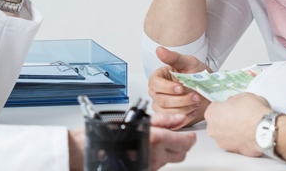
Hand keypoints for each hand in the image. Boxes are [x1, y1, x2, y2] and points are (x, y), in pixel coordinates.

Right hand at [67, 113, 195, 170]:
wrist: (95, 149)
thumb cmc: (113, 132)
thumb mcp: (140, 120)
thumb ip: (164, 120)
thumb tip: (180, 120)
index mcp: (157, 139)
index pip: (186, 143)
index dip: (190, 137)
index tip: (188, 133)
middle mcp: (156, 156)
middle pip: (182, 155)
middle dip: (181, 145)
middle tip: (175, 136)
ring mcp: (150, 166)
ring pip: (169, 161)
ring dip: (168, 151)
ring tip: (156, 140)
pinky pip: (157, 165)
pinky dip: (156, 157)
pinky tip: (146, 148)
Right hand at [148, 47, 211, 128]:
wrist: (209, 89)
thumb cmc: (197, 74)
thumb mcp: (188, 63)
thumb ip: (174, 57)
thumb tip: (160, 49)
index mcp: (158, 78)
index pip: (155, 84)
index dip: (168, 87)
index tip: (181, 87)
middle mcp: (157, 93)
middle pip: (162, 100)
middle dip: (181, 99)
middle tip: (196, 95)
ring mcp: (162, 107)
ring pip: (168, 112)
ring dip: (185, 108)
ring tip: (197, 102)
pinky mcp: (170, 117)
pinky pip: (173, 122)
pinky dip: (186, 117)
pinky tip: (195, 110)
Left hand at [205, 93, 271, 156]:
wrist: (265, 129)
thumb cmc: (254, 112)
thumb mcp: (245, 96)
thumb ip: (235, 99)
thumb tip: (233, 102)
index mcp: (212, 113)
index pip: (214, 108)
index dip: (224, 107)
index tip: (231, 108)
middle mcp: (212, 129)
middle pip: (217, 122)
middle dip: (226, 120)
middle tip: (239, 116)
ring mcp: (221, 141)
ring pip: (224, 134)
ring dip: (231, 131)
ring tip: (244, 126)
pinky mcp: (231, 150)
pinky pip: (232, 143)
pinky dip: (238, 140)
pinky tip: (247, 134)